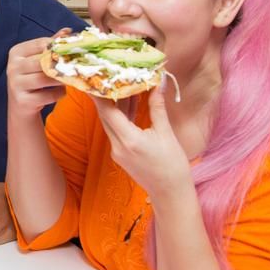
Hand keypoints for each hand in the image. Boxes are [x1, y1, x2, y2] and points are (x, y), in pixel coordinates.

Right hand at [7, 33, 67, 118]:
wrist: (20, 105)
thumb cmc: (31, 78)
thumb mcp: (37, 59)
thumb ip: (50, 45)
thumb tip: (67, 31)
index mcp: (16, 52)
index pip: (41, 43)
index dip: (58, 47)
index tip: (70, 51)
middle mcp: (13, 67)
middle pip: (42, 61)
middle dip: (60, 64)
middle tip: (75, 66)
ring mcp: (16, 84)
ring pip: (45, 78)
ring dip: (61, 79)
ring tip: (69, 79)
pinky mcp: (22, 100)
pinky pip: (47, 95)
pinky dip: (58, 93)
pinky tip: (60, 92)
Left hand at [92, 84, 192, 206]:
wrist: (171, 193)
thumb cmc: (172, 165)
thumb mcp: (166, 133)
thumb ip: (157, 107)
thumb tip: (158, 82)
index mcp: (129, 140)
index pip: (107, 112)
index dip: (100, 94)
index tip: (97, 77)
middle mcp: (117, 146)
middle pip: (105, 116)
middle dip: (106, 96)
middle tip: (107, 76)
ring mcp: (116, 152)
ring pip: (109, 123)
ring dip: (114, 106)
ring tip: (121, 85)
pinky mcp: (119, 155)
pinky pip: (115, 131)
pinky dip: (120, 117)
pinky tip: (128, 104)